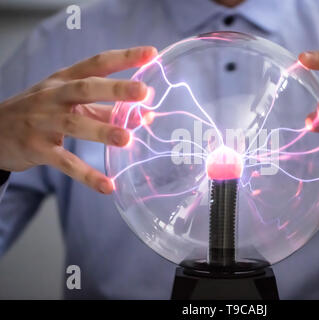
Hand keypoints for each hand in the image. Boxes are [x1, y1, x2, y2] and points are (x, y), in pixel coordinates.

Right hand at [0, 46, 156, 193]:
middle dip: (116, 89)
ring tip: (127, 139)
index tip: (151, 53)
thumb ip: (107, 109)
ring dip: (102, 130)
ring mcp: (43, 121)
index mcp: (65, 80)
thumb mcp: (69, 103)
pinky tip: (107, 185)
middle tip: (144, 92)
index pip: (97, 63)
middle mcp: (54, 96)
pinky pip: (65, 162)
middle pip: (86, 88)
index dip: (124, 57)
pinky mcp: (37, 148)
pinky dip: (86, 175)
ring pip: (75, 124)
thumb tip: (146, 116)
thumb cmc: (41, 112)